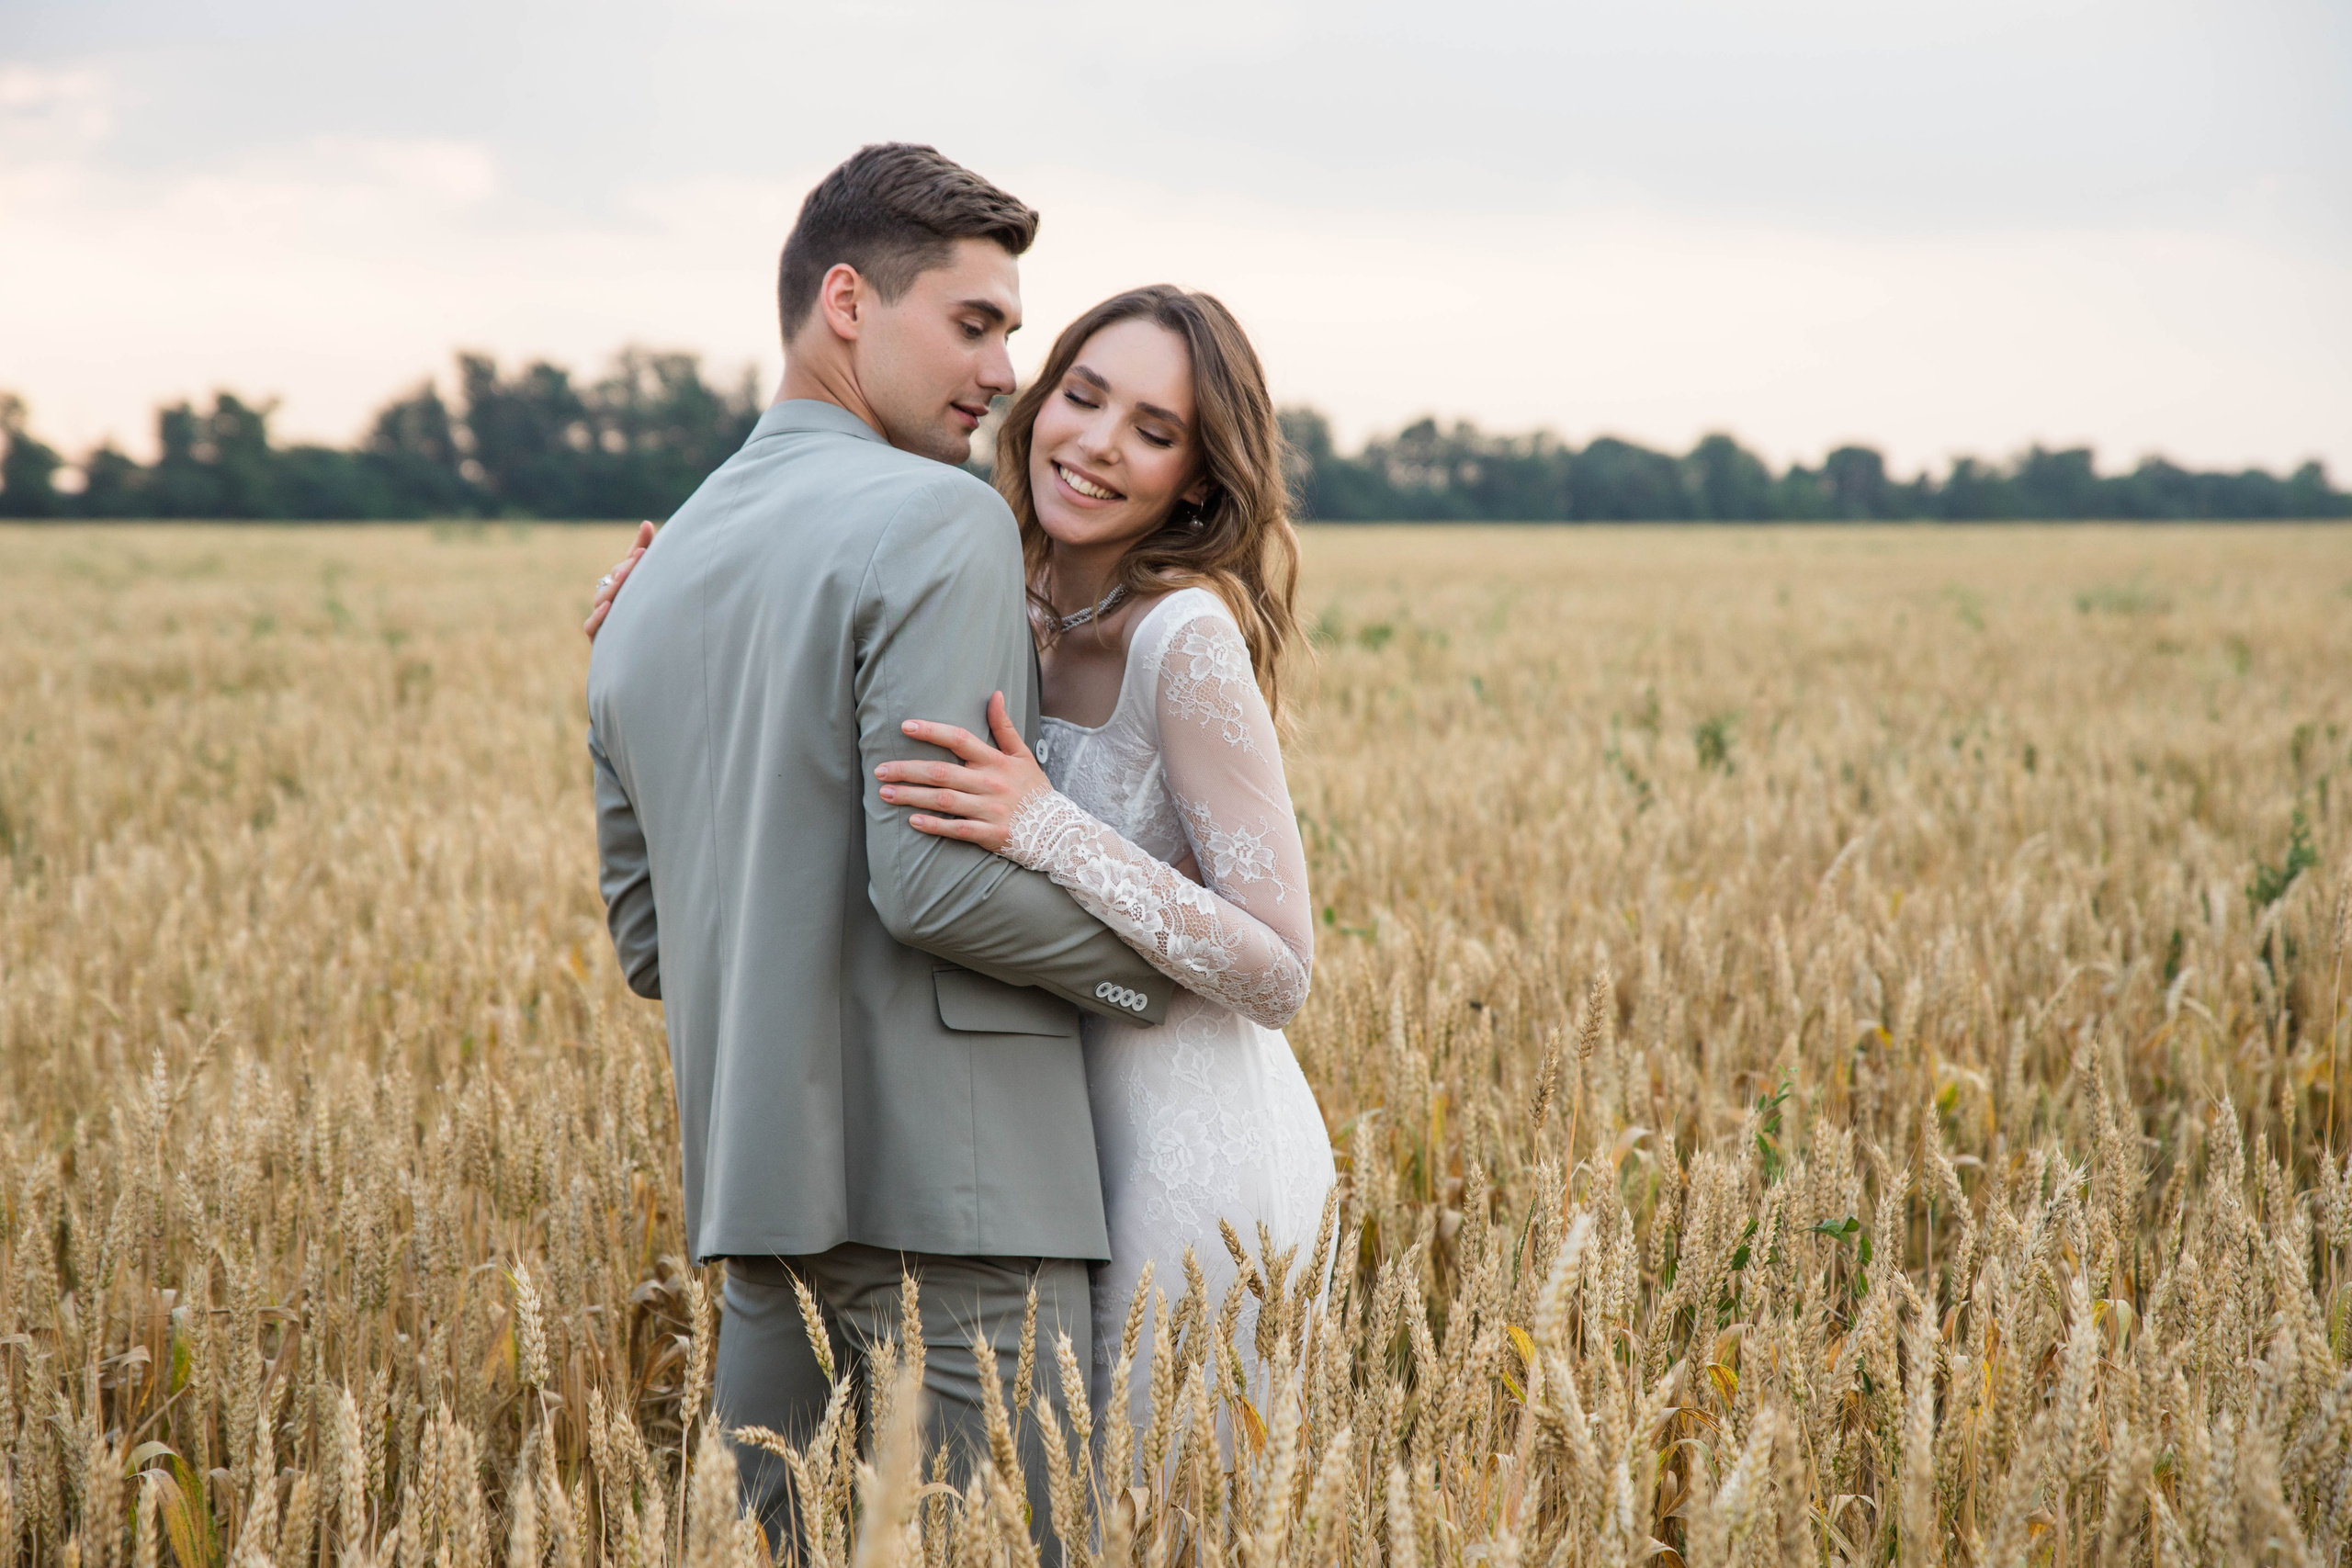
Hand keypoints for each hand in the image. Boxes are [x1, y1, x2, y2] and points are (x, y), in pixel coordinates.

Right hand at [583, 520, 656, 638]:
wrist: (648, 662)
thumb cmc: (649, 622)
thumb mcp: (652, 587)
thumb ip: (647, 554)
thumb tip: (646, 523)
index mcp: (624, 587)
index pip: (627, 566)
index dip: (636, 554)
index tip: (647, 538)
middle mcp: (611, 600)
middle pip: (614, 580)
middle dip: (626, 569)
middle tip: (640, 558)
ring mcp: (604, 618)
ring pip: (602, 599)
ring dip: (613, 589)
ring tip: (624, 579)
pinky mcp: (598, 638)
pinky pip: (591, 625)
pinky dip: (598, 616)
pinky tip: (609, 607)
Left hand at [876, 691, 1050, 853]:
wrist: (1058, 830)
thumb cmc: (1034, 790)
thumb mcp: (1022, 755)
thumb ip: (1004, 727)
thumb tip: (995, 694)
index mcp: (995, 762)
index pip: (960, 739)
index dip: (932, 731)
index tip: (906, 726)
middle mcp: (990, 783)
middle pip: (941, 773)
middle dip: (907, 770)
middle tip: (879, 769)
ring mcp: (989, 810)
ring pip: (943, 801)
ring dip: (911, 797)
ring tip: (885, 793)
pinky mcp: (989, 834)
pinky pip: (957, 829)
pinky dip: (934, 826)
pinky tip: (913, 821)